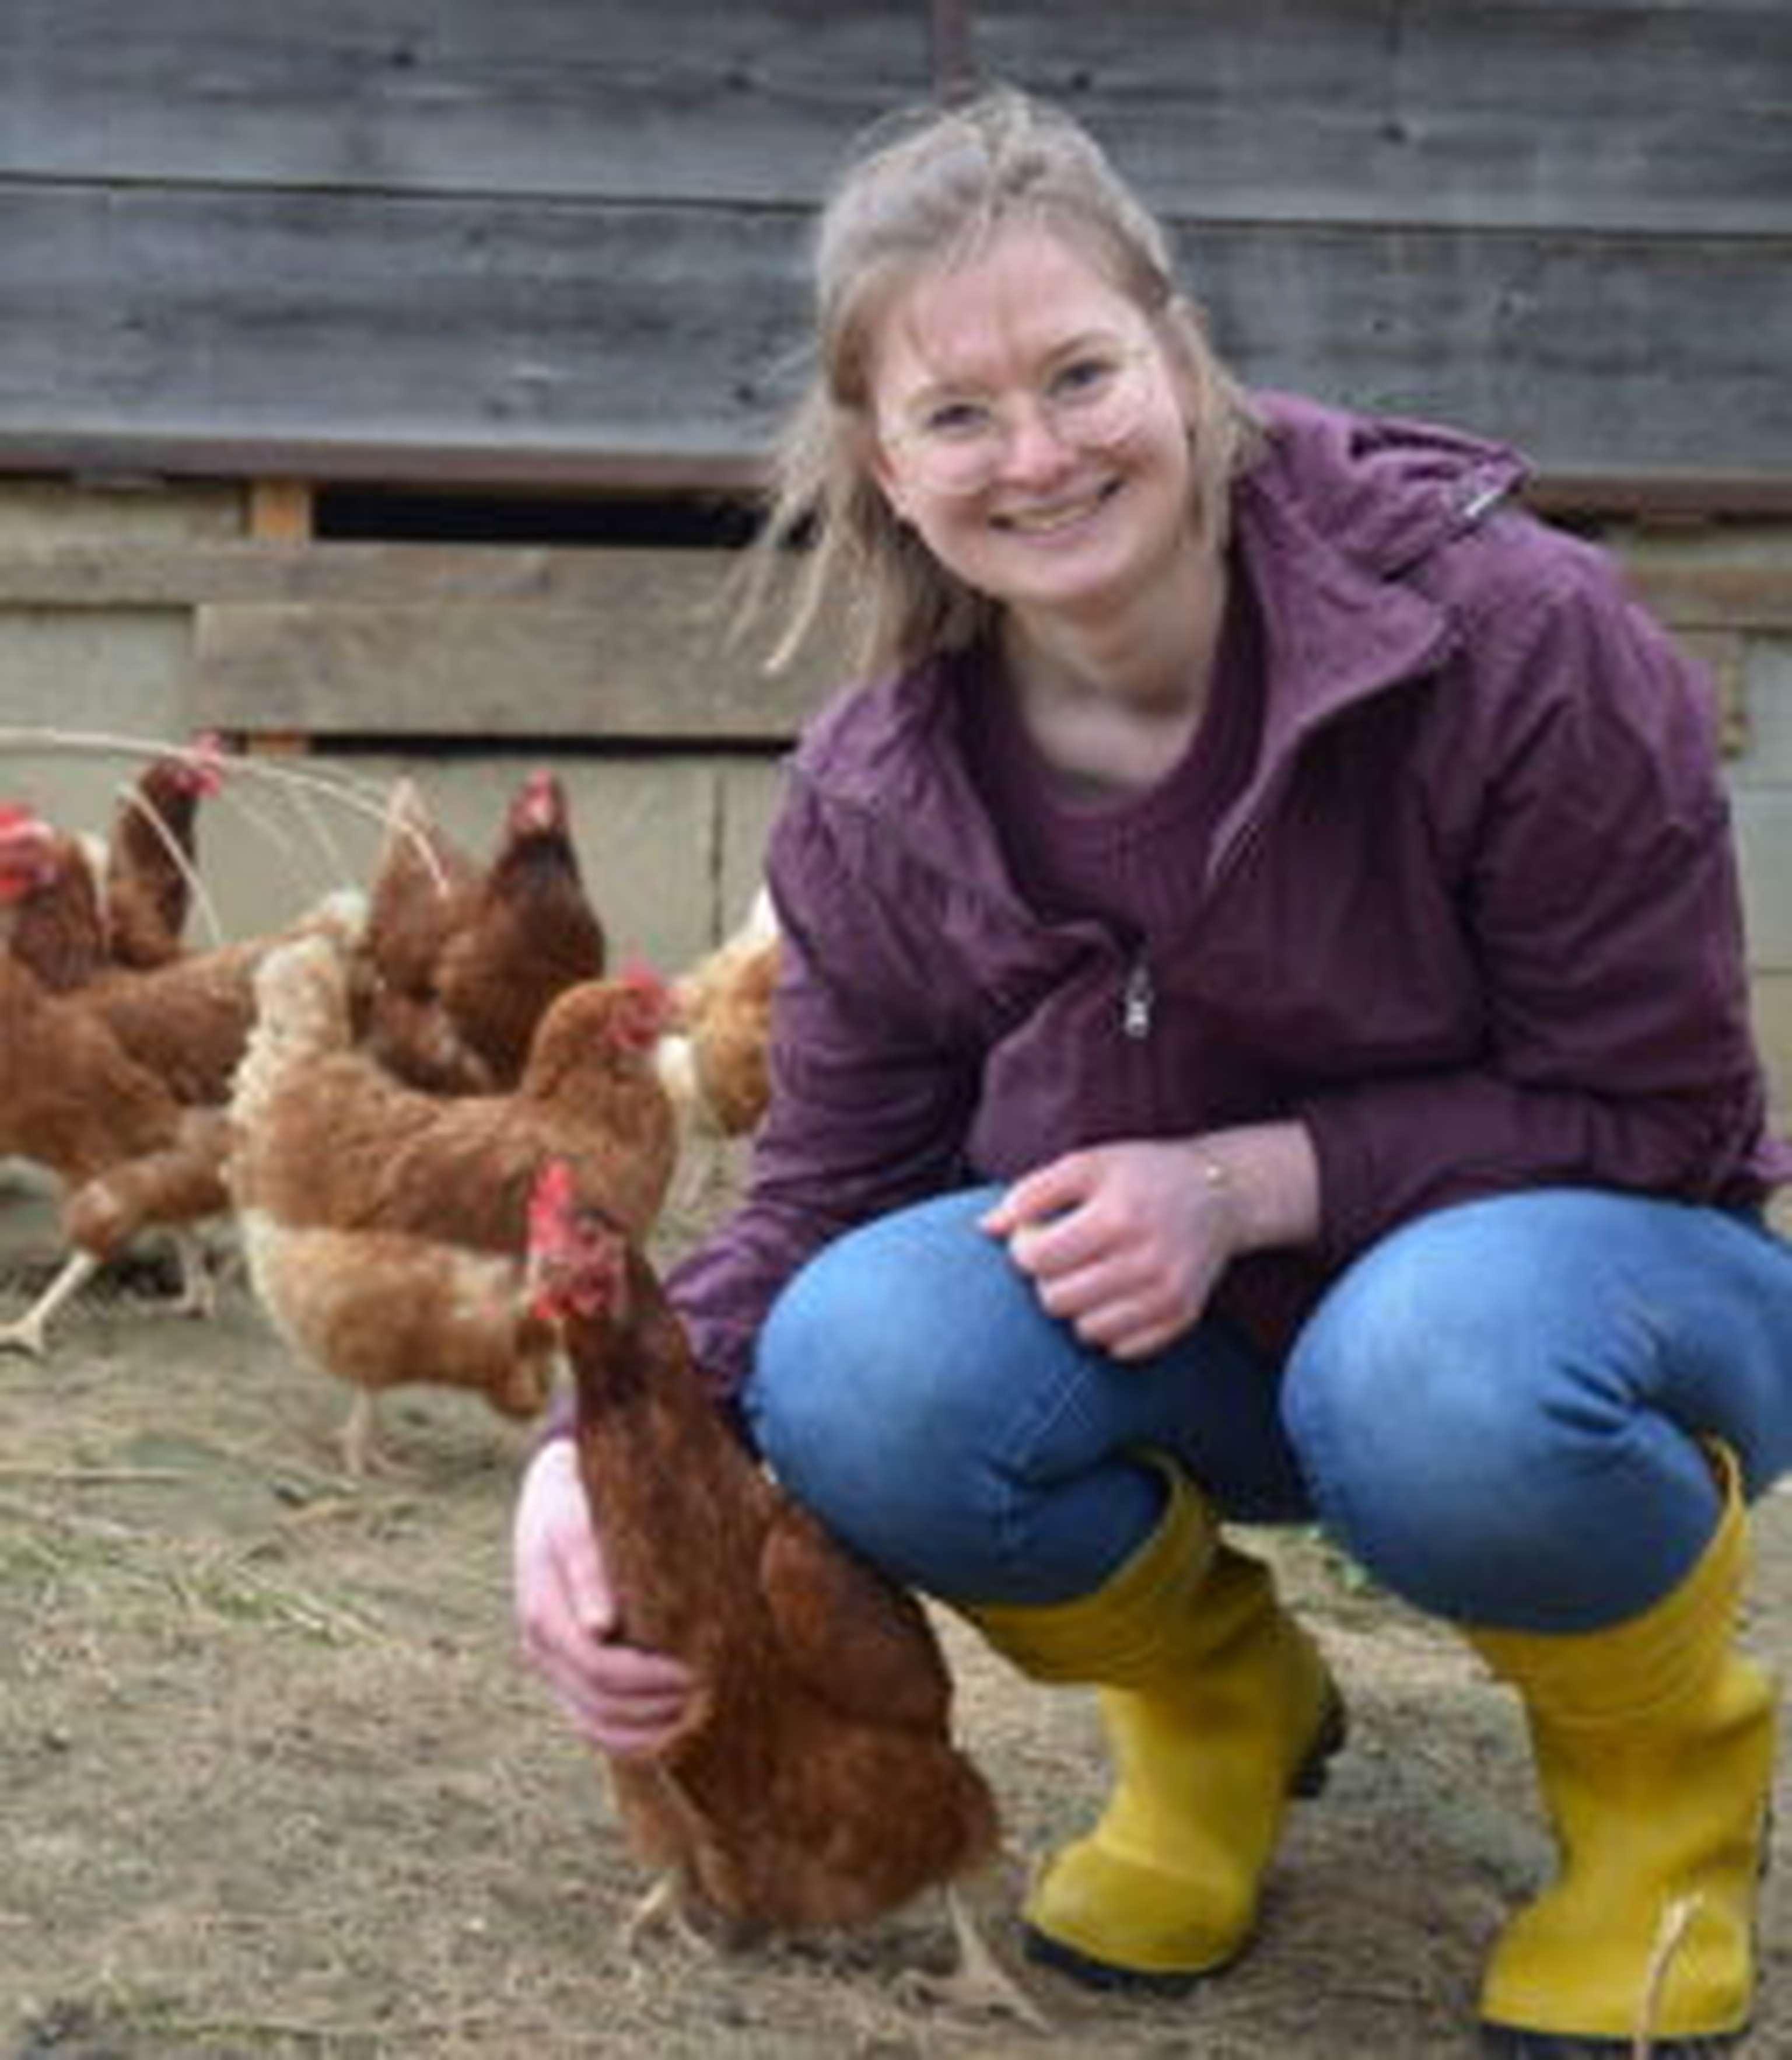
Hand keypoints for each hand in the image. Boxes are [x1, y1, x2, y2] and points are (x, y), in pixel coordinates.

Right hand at [511, 1436, 696, 1755]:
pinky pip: (590, 1721)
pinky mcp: (563, 1670)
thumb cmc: (576, 1500)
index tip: (696, 1672)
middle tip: (709, 1698)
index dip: (648, 1679)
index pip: (598, 1667)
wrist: (554, 1493)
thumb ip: (587, 1567)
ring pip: (592, 1724)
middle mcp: (541, 1648)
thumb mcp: (576, 1519)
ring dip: (644, 1732)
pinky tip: (669, 1734)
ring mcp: (550, 1665)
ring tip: (697, 1721)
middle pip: (598, 1704)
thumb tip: (600, 1627)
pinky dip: (628, 1738)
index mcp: (543, 1612)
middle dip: (654, 1708)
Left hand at [981, 1139, 1243, 1360]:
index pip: (1036, 1259)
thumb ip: (1031, 1193)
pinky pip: (1121, 1348)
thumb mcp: (1086, 1164)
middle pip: (1055, 1300)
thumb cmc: (1140, 1174)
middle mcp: (1146, 1261)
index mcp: (1117, 1216)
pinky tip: (1116, 1294)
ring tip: (1090, 1274)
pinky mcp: (1182, 1318)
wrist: (1219, 1192)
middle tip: (1063, 1255)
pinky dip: (1109, 1327)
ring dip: (1077, 1306)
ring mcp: (1167, 1294)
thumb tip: (985, 1228)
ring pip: (1085, 1331)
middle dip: (1047, 1279)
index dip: (1023, 1248)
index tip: (1036, 1233)